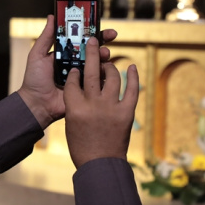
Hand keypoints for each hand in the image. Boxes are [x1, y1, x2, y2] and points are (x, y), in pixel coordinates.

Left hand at [17, 15, 116, 128]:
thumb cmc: (34, 79)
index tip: (101, 26)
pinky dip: (105, 75)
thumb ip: (46, 37)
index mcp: (66, 54)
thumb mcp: (37, 55)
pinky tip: (105, 71)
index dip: (92, 33)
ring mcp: (83, 77)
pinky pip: (100, 81)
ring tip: (104, 55)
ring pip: (99, 64)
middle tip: (109, 38)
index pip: (82, 41)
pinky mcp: (87, 90)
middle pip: (94, 51)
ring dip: (104, 57)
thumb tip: (52, 17)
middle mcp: (77, 64)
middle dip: (103, 43)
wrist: (36, 103)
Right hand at [63, 38, 138, 167]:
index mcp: (75, 107)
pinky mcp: (126, 112)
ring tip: (108, 61)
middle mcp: (93, 103)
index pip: (72, 80)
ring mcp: (111, 107)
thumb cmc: (82, 147)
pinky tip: (131, 67)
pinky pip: (131, 89)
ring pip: (111, 77)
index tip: (75, 66)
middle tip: (91, 40)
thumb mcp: (71, 123)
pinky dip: (132, 77)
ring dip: (110, 66)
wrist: (101, 164)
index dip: (73, 71)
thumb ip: (75, 104)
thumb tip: (82, 88)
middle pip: (90, 71)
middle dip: (91, 52)